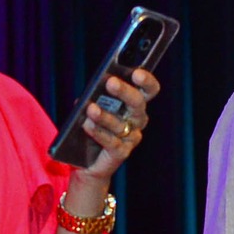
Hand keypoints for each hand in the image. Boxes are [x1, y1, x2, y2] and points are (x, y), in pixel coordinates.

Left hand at [76, 67, 161, 182]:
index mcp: (134, 104)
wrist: (85, 160)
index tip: (136, 73)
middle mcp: (137, 120)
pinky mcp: (121, 153)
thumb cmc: (91, 126)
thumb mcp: (92, 106)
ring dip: (104, 115)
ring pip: (120, 124)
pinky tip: (88, 125)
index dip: (146, 81)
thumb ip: (95, 96)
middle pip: (137, 104)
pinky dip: (99, 133)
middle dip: (125, 92)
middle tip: (111, 82)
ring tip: (91, 108)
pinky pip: (112, 142)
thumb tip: (92, 90)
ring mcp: (131, 137)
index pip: (148, 90)